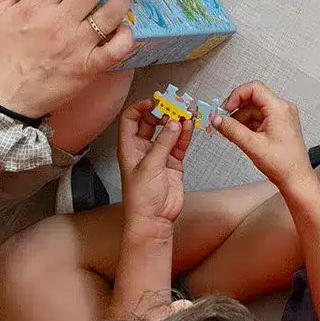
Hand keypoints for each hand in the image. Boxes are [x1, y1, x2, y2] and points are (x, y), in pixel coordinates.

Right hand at [0, 0, 135, 119]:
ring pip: (112, 13)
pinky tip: (125, 28)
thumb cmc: (2, 54)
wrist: (4, 97)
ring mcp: (78, 45)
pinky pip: (118, 48)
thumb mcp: (0, 14)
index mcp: (38, 6)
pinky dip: (127, 35)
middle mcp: (61, 22)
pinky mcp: (90, 67)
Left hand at [117, 98, 193, 233]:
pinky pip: (179, 143)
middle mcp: (142, 149)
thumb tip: (174, 123)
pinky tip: (190, 126)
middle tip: (175, 104)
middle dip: (163, 111)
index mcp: (129, 148)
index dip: (141, 107)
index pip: (130, 119)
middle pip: (151, 122)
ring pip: (168, 131)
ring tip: (187, 111)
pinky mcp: (173, 163)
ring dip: (176, 121)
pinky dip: (185, 134)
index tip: (156, 101)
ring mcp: (159, 155)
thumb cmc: (141, 198)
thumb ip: (163, 143)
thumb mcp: (149, 166)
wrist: (154, 219)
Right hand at [212, 80, 314, 190]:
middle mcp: (282, 109)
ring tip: (230, 133)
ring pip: (254, 110)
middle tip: (222, 122)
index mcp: (279, 108)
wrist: (296, 179)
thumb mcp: (252, 145)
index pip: (254, 88)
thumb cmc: (283, 164)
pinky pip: (259, 119)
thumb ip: (232, 130)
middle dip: (236, 110)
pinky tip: (239, 136)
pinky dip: (248, 125)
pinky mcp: (279, 126)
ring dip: (240, 119)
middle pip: (253, 99)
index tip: (225, 109)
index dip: (236, 96)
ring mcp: (281, 117)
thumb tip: (217, 119)